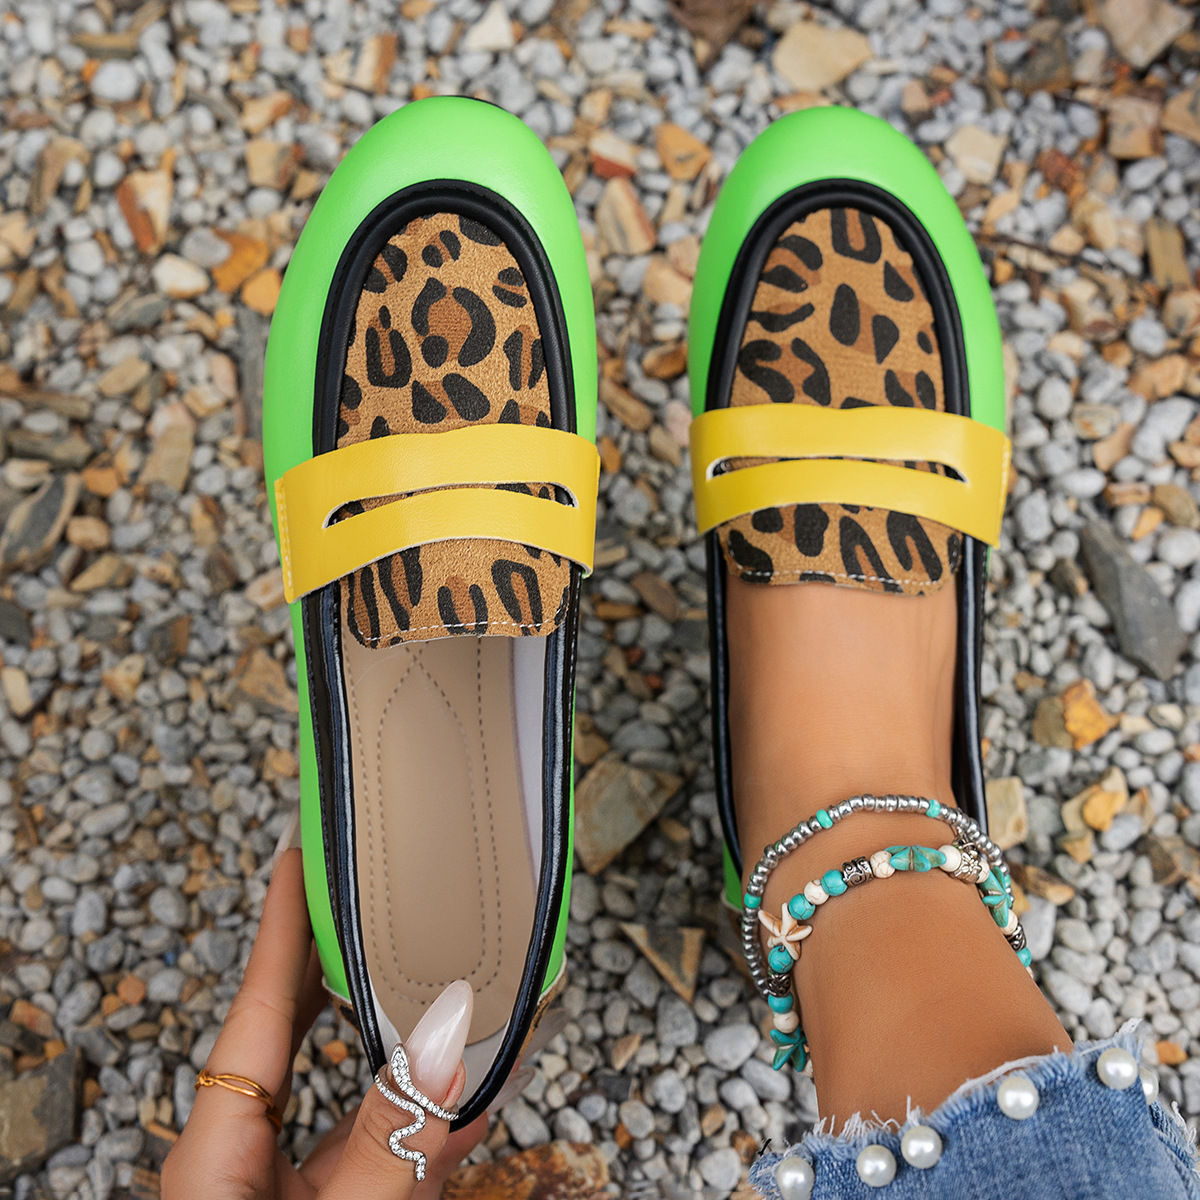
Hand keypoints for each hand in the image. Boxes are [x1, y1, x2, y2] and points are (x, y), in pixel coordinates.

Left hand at [163, 848, 486, 1199]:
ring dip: (401, 1054)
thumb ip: (389, 1140)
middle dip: (336, 964)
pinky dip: (420, 1130)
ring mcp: (276, 1190)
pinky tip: (468, 1109)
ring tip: (444, 995)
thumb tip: (441, 1046)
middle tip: (366, 896)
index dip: (282, 927)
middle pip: (294, 1035)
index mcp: (215, 1153)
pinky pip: (368, 1156)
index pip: (256, 1011)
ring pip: (344, 1098)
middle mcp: (239, 1160)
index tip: (298, 857)